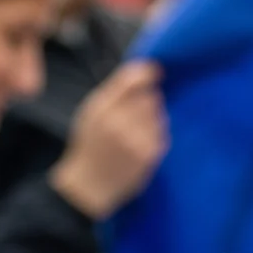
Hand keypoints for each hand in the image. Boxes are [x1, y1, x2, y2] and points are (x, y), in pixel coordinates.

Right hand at [48, 60, 167, 219]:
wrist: (89, 184)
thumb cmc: (91, 144)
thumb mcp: (91, 112)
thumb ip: (116, 90)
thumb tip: (148, 68)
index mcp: (101, 109)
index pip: (132, 79)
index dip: (147, 73)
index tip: (155, 72)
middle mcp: (118, 122)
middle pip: (150, 96)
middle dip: (146, 100)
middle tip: (132, 114)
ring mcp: (136, 140)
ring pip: (159, 113)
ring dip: (152, 118)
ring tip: (134, 131)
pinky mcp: (149, 154)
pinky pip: (163, 132)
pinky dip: (155, 135)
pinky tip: (139, 144)